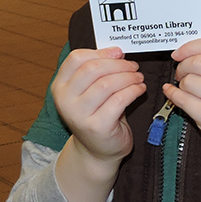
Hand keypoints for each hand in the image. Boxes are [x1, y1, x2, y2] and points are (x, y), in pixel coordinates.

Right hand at [51, 47, 144, 163]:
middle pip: (93, 69)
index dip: (101, 52)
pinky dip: (134, 90)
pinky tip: (140, 89)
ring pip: (107, 84)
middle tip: (134, 66)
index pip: (76, 58)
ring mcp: (79, 114)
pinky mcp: (97, 126)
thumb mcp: (89, 91)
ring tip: (138, 77)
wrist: (97, 151)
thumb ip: (97, 72)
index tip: (119, 53)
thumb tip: (116, 51)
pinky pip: (119, 100)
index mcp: (60, 86)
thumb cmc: (97, 115)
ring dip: (129, 77)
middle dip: (119, 64)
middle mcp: (65, 100)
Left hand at [165, 38, 200, 193]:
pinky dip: (172, 94)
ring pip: (187, 80)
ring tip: (189, 90)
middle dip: (182, 66)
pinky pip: (181, 98)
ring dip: (182, 84)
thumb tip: (185, 51)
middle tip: (181, 73)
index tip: (179, 52)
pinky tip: (172, 93)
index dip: (190, 46)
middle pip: (196, 61)